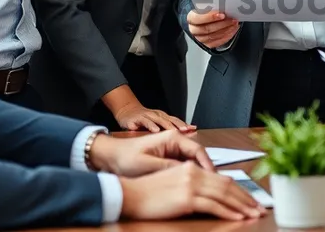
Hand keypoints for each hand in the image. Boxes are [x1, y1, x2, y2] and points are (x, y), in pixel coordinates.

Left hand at [89, 129, 212, 176]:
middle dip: (205, 169)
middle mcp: (175, 141)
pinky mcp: (169, 157)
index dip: (207, 164)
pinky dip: (189, 173)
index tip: (212, 177)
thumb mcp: (147, 165)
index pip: (198, 149)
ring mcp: (172, 149)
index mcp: (172, 138)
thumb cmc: (126, 158)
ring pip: (192, 161)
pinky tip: (190, 184)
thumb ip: (168, 167)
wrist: (111, 157)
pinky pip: (184, 164)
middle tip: (211, 184)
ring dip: (198, 172)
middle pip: (198, 155)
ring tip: (203, 186)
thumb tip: (188, 172)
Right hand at [113, 102, 195, 132]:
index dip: (185, 124)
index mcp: (163, 118)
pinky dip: (151, 125)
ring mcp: (147, 116)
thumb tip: (182, 140)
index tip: (194, 129)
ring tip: (174, 131)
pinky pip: (145, 121)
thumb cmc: (143, 120)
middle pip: (170, 120)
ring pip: (159, 120)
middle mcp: (157, 116)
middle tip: (187, 130)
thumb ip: (166, 131)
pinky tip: (155, 131)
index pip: (176, 121)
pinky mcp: (137, 119)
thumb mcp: (155, 125)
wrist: (126, 111)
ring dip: (168, 125)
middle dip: (179, 125)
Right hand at [120, 162, 265, 220]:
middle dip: (246, 198)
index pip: (222, 178)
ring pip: (224, 195)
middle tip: (259, 208)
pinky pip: (214, 206)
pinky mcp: (187, 198)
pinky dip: (229, 212)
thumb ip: (192, 184)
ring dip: (242, 206)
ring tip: (254, 214)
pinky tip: (238, 217)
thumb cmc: (148, 192)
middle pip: (227, 185)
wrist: (130, 194)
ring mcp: (191, 185)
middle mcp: (194, 173)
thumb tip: (211, 196)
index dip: (239, 190)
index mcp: (191, 168)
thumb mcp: (173, 182)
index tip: (250, 200)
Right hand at [187, 9, 239, 48]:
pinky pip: (217, 42)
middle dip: (222, 24)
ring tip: (234, 23)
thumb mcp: (205, 6)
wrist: (203, 19)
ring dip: (226, 30)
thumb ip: (211, 6)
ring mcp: (200, 38)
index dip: (210, 17)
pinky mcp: (207, 44)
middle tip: (232, 19)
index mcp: (191, 18)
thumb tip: (223, 5)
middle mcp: (194, 30)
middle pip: (207, 29)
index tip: (222, 14)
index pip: (197, 19)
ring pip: (213, 36)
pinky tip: (233, 30)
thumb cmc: (205, 11)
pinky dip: (227, 36)